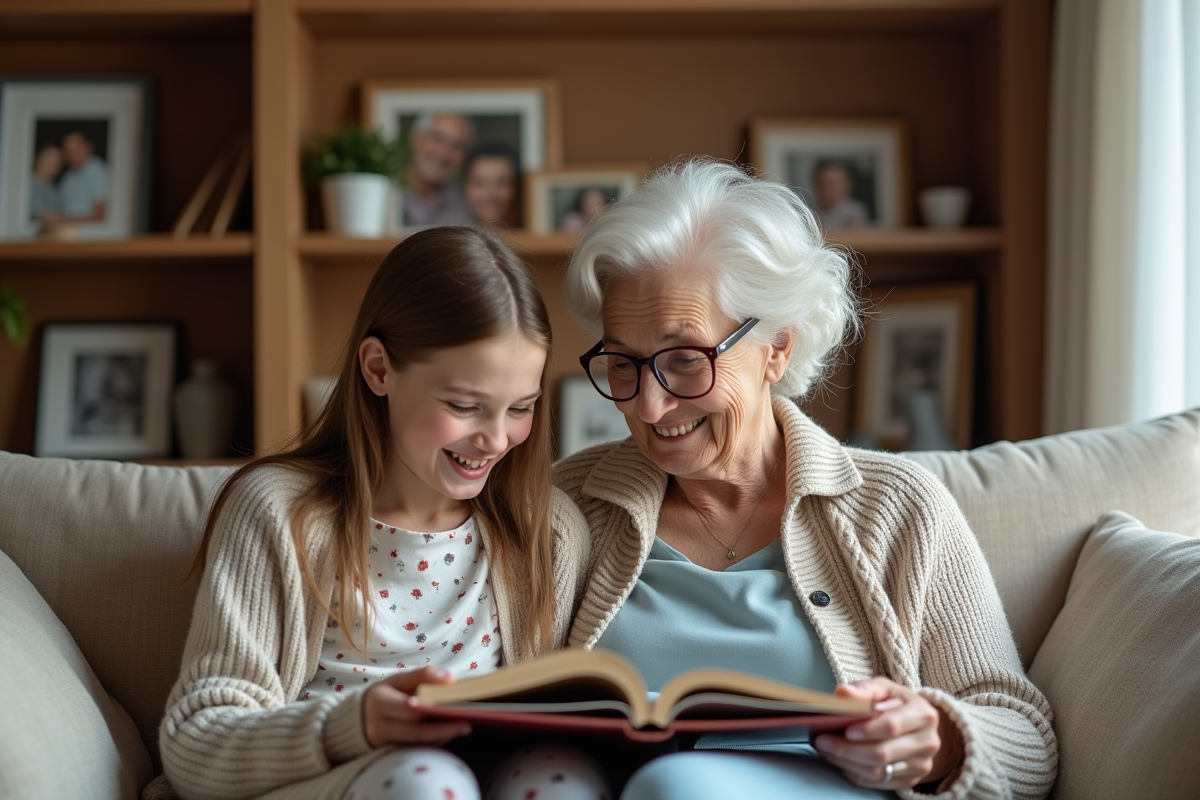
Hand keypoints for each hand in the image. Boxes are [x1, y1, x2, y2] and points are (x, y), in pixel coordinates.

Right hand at [361, 666, 471, 747]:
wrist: (359, 718)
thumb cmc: (384, 695)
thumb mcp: (397, 680)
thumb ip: (422, 676)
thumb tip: (450, 679)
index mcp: (380, 702)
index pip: (409, 707)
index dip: (431, 707)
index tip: (454, 701)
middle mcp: (379, 726)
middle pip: (416, 731)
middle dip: (443, 727)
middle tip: (467, 721)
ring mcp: (384, 744)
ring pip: (418, 743)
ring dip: (442, 735)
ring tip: (464, 726)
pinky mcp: (391, 754)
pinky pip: (417, 749)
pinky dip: (435, 741)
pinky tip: (450, 733)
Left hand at [813, 676, 962, 790]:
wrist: (920, 726)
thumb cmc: (898, 704)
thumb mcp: (884, 688)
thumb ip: (863, 689)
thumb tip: (842, 693)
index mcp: (923, 714)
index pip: (892, 726)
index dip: (867, 730)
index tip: (845, 730)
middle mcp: (927, 741)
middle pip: (882, 753)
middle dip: (847, 749)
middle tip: (823, 741)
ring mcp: (921, 764)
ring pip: (878, 771)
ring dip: (846, 762)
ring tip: (826, 750)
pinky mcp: (911, 780)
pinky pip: (877, 782)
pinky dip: (854, 772)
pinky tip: (840, 761)